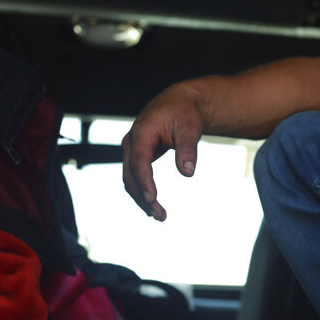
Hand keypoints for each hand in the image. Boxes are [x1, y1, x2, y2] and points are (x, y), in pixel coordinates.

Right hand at [121, 84, 204, 220]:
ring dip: (141, 198)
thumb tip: (188, 173)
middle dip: (143, 197)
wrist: (178, 104)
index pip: (140, 160)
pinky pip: (134, 176)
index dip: (145, 181)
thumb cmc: (184, 114)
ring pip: (130, 178)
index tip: (152, 199)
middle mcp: (131, 141)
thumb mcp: (190, 129)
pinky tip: (152, 205)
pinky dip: (141, 191)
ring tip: (159, 216)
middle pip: (131, 174)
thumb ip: (188, 150)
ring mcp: (131, 149)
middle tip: (160, 216)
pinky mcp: (136, 155)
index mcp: (143, 132)